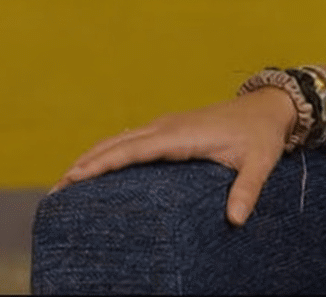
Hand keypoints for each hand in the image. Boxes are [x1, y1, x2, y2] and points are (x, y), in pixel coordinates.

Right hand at [48, 87, 297, 225]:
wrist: (268, 107)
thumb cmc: (261, 135)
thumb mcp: (260, 162)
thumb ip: (246, 189)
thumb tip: (235, 219)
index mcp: (182, 135)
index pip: (134, 150)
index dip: (103, 163)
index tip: (75, 176)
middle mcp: (167, 127)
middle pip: (117, 144)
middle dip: (85, 163)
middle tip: (56, 188)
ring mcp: (166, 126)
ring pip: (120, 139)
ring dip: (92, 156)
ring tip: (65, 180)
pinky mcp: (169, 129)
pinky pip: (130, 139)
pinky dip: (108, 150)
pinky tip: (97, 165)